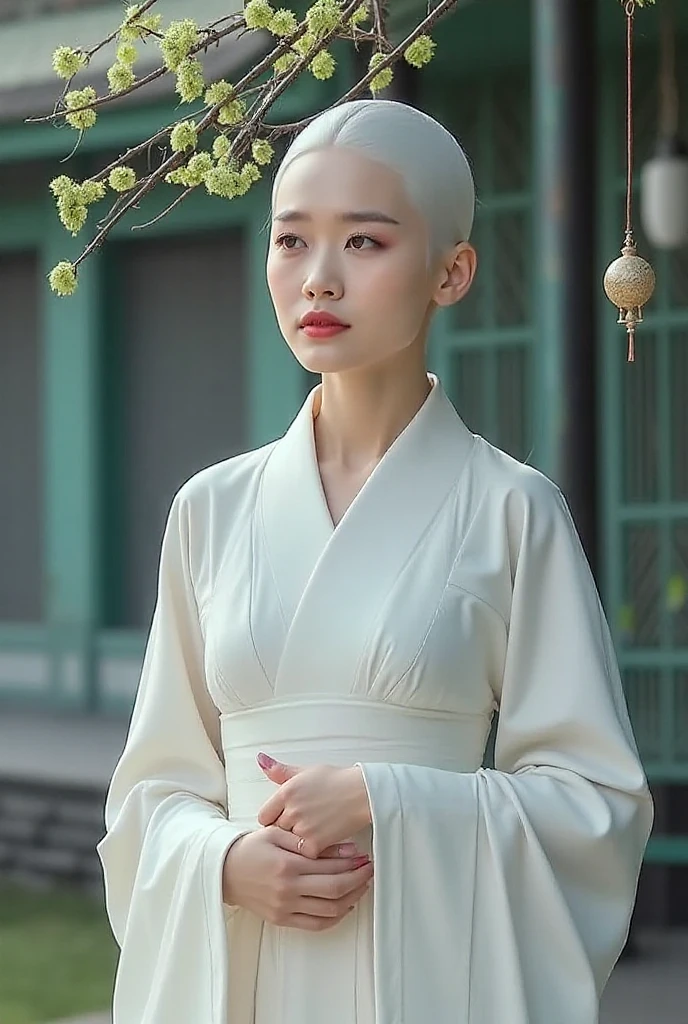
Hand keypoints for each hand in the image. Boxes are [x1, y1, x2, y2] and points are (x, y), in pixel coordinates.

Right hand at [222, 826, 372, 930]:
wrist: (224, 872)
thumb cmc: (251, 848)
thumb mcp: (275, 833)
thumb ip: (308, 841)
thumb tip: (345, 848)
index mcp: (287, 865)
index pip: (330, 869)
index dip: (352, 864)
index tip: (364, 857)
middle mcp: (288, 890)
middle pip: (334, 891)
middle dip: (358, 880)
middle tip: (369, 870)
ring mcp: (285, 908)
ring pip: (329, 911)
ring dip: (351, 899)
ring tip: (361, 886)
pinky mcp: (282, 919)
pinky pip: (316, 924)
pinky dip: (335, 917)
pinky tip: (345, 905)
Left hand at [256, 754, 371, 858]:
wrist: (362, 793)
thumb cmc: (336, 780)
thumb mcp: (306, 771)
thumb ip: (280, 771)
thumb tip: (260, 759)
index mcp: (286, 792)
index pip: (264, 816)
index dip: (274, 818)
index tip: (285, 818)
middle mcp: (291, 810)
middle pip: (277, 830)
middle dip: (287, 829)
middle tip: (303, 825)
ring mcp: (302, 828)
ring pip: (289, 844)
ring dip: (298, 841)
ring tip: (313, 832)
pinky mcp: (314, 843)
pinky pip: (304, 854)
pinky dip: (312, 850)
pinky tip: (322, 840)